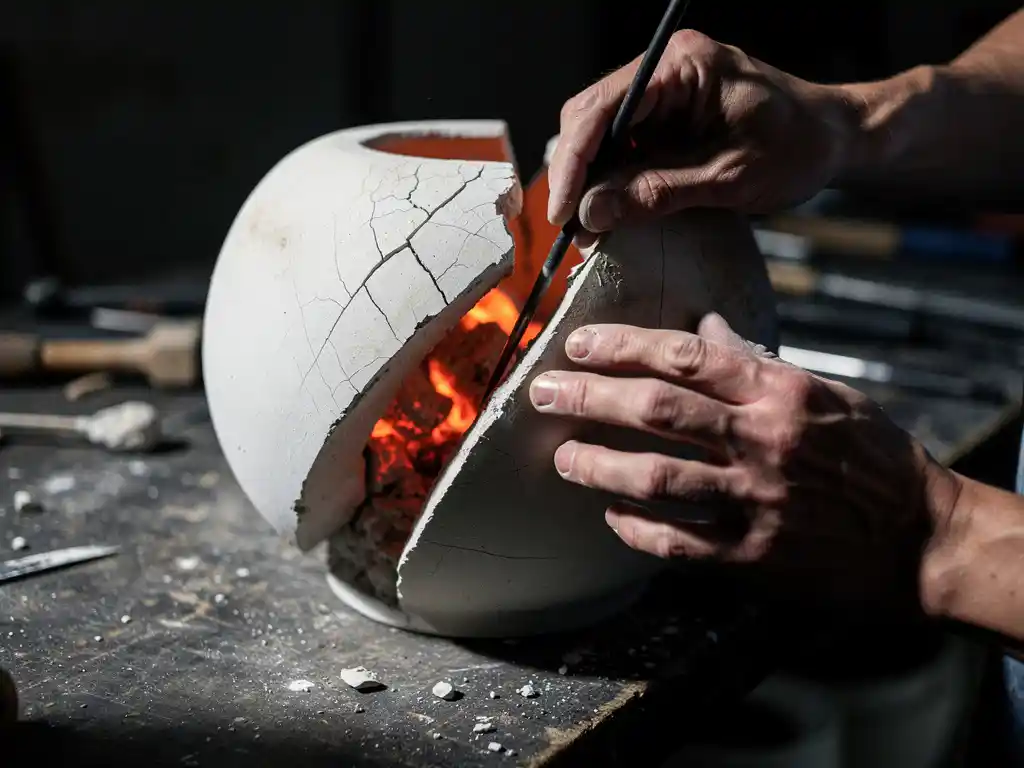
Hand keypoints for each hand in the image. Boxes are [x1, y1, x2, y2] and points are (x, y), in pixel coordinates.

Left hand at [529, 313, 964, 612]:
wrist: (918, 537)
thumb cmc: (869, 455)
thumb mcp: (822, 393)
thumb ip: (757, 363)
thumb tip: (704, 328)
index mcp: (779, 391)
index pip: (685, 356)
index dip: (623, 347)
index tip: (580, 345)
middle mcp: (762, 441)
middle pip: (656, 410)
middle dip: (589, 397)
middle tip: (542, 393)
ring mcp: (756, 500)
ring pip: (656, 478)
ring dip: (598, 465)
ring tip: (563, 457)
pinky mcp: (753, 555)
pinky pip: (678, 542)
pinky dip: (637, 528)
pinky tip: (611, 516)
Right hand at [548, 30, 860, 245]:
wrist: (835, 139)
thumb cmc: (797, 148)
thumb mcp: (728, 179)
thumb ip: (658, 193)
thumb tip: (592, 213)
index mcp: (682, 66)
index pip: (602, 108)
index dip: (574, 163)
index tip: (563, 212)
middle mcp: (665, 69)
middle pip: (589, 118)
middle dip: (577, 175)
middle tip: (573, 229)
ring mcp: (664, 91)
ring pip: (600, 134)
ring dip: (591, 182)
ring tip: (590, 230)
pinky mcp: (667, 116)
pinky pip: (623, 145)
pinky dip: (612, 180)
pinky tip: (611, 212)